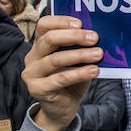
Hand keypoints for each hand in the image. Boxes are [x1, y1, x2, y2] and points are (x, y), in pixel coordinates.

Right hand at [24, 15, 102, 130]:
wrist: (62, 108)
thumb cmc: (71, 81)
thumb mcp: (76, 61)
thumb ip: (81, 48)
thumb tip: (98, 35)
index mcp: (39, 46)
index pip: (44, 25)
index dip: (61, 21)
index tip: (80, 23)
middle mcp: (32, 57)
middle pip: (49, 40)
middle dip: (73, 37)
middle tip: (94, 38)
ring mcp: (32, 74)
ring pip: (55, 59)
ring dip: (80, 55)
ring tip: (98, 54)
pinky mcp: (37, 89)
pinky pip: (60, 78)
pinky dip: (79, 73)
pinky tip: (94, 71)